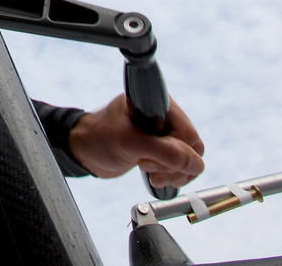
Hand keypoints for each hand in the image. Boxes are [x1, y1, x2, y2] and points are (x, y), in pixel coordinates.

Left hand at [68, 94, 204, 188]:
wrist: (85, 150)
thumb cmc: (99, 138)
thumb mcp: (129, 144)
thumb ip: (163, 152)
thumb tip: (196, 163)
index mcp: (160, 104)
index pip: (188, 134)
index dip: (175, 152)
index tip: (150, 156)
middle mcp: (166, 116)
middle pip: (192, 148)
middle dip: (172, 165)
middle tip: (147, 166)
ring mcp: (165, 132)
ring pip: (189, 159)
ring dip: (172, 172)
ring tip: (149, 171)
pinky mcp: (162, 147)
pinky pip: (181, 165)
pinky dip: (171, 175)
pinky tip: (153, 176)